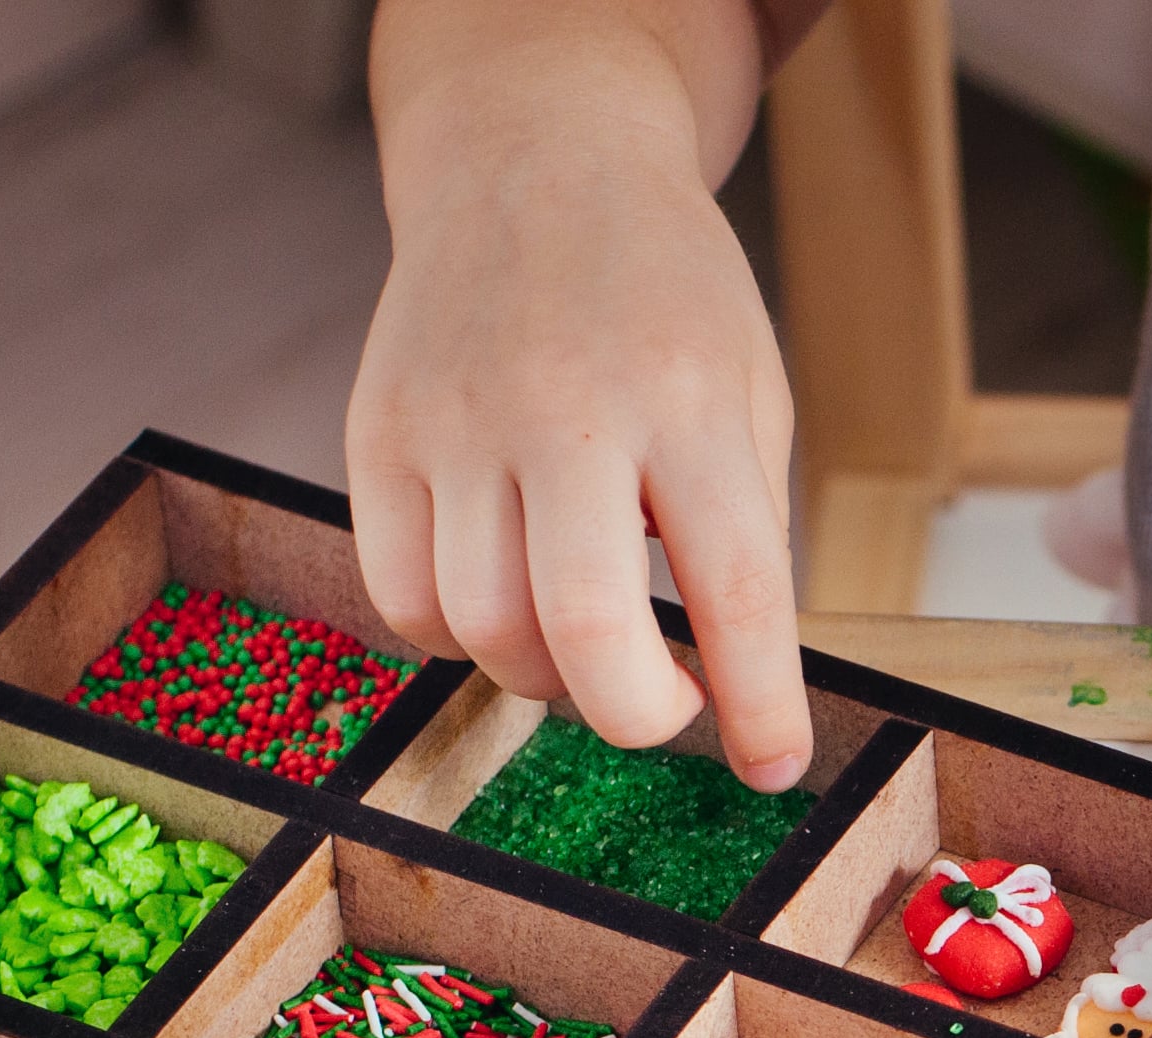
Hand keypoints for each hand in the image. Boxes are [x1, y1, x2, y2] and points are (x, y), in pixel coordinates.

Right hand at [348, 16, 808, 789]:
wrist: (534, 158)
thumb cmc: (664, 297)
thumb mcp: (749, 394)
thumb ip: (746, 536)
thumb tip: (742, 692)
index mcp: (686, 400)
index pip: (735, 593)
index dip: (762, 707)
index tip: (775, 765)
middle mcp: (562, 410)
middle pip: (581, 630)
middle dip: (637, 714)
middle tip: (667, 703)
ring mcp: (454, 420)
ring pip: (481, 631)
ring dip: (548, 677)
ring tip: (591, 637)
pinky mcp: (376, 432)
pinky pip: (404, 599)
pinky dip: (461, 638)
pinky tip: (508, 598)